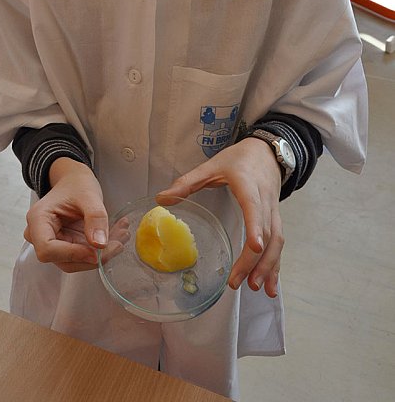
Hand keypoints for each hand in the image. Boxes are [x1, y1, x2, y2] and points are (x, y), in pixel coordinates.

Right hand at [24, 158, 127, 272]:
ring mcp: (54, 242)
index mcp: (38, 220)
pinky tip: (117, 236)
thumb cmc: (75, 184)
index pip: (47, 249)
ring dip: (101, 255)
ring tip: (121, 236)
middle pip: (63, 260)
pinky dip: (102, 250)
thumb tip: (100, 244)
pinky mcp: (67, 246)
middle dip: (92, 257)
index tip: (95, 251)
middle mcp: (41, 235)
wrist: (74, 180)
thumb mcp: (89, 195)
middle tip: (117, 244)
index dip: (72, 254)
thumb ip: (95, 217)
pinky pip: (84, 255)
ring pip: (76, 261)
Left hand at [156, 138, 282, 296]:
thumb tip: (161, 199)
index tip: (254, 246)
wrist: (266, 151)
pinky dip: (275, 265)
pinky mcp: (276, 219)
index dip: (255, 226)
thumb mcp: (212, 165)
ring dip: (267, 266)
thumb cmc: (238, 158)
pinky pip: (278, 244)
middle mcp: (265, 200)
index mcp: (248, 185)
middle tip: (238, 282)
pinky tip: (270, 286)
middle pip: (267, 232)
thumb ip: (187, 182)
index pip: (254, 207)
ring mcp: (273, 211)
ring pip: (276, 241)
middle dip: (254, 259)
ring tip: (254, 287)